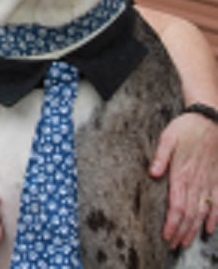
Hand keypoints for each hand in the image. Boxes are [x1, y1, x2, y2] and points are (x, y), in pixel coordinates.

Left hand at [149, 113, 217, 247]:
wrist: (210, 120)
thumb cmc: (185, 128)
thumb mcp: (168, 137)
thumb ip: (160, 157)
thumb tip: (153, 173)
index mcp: (182, 173)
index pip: (177, 206)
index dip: (172, 223)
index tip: (166, 236)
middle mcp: (197, 181)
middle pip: (189, 213)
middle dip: (181, 231)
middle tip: (173, 245)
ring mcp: (210, 181)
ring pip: (202, 211)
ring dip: (194, 228)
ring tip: (186, 242)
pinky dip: (214, 217)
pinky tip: (209, 228)